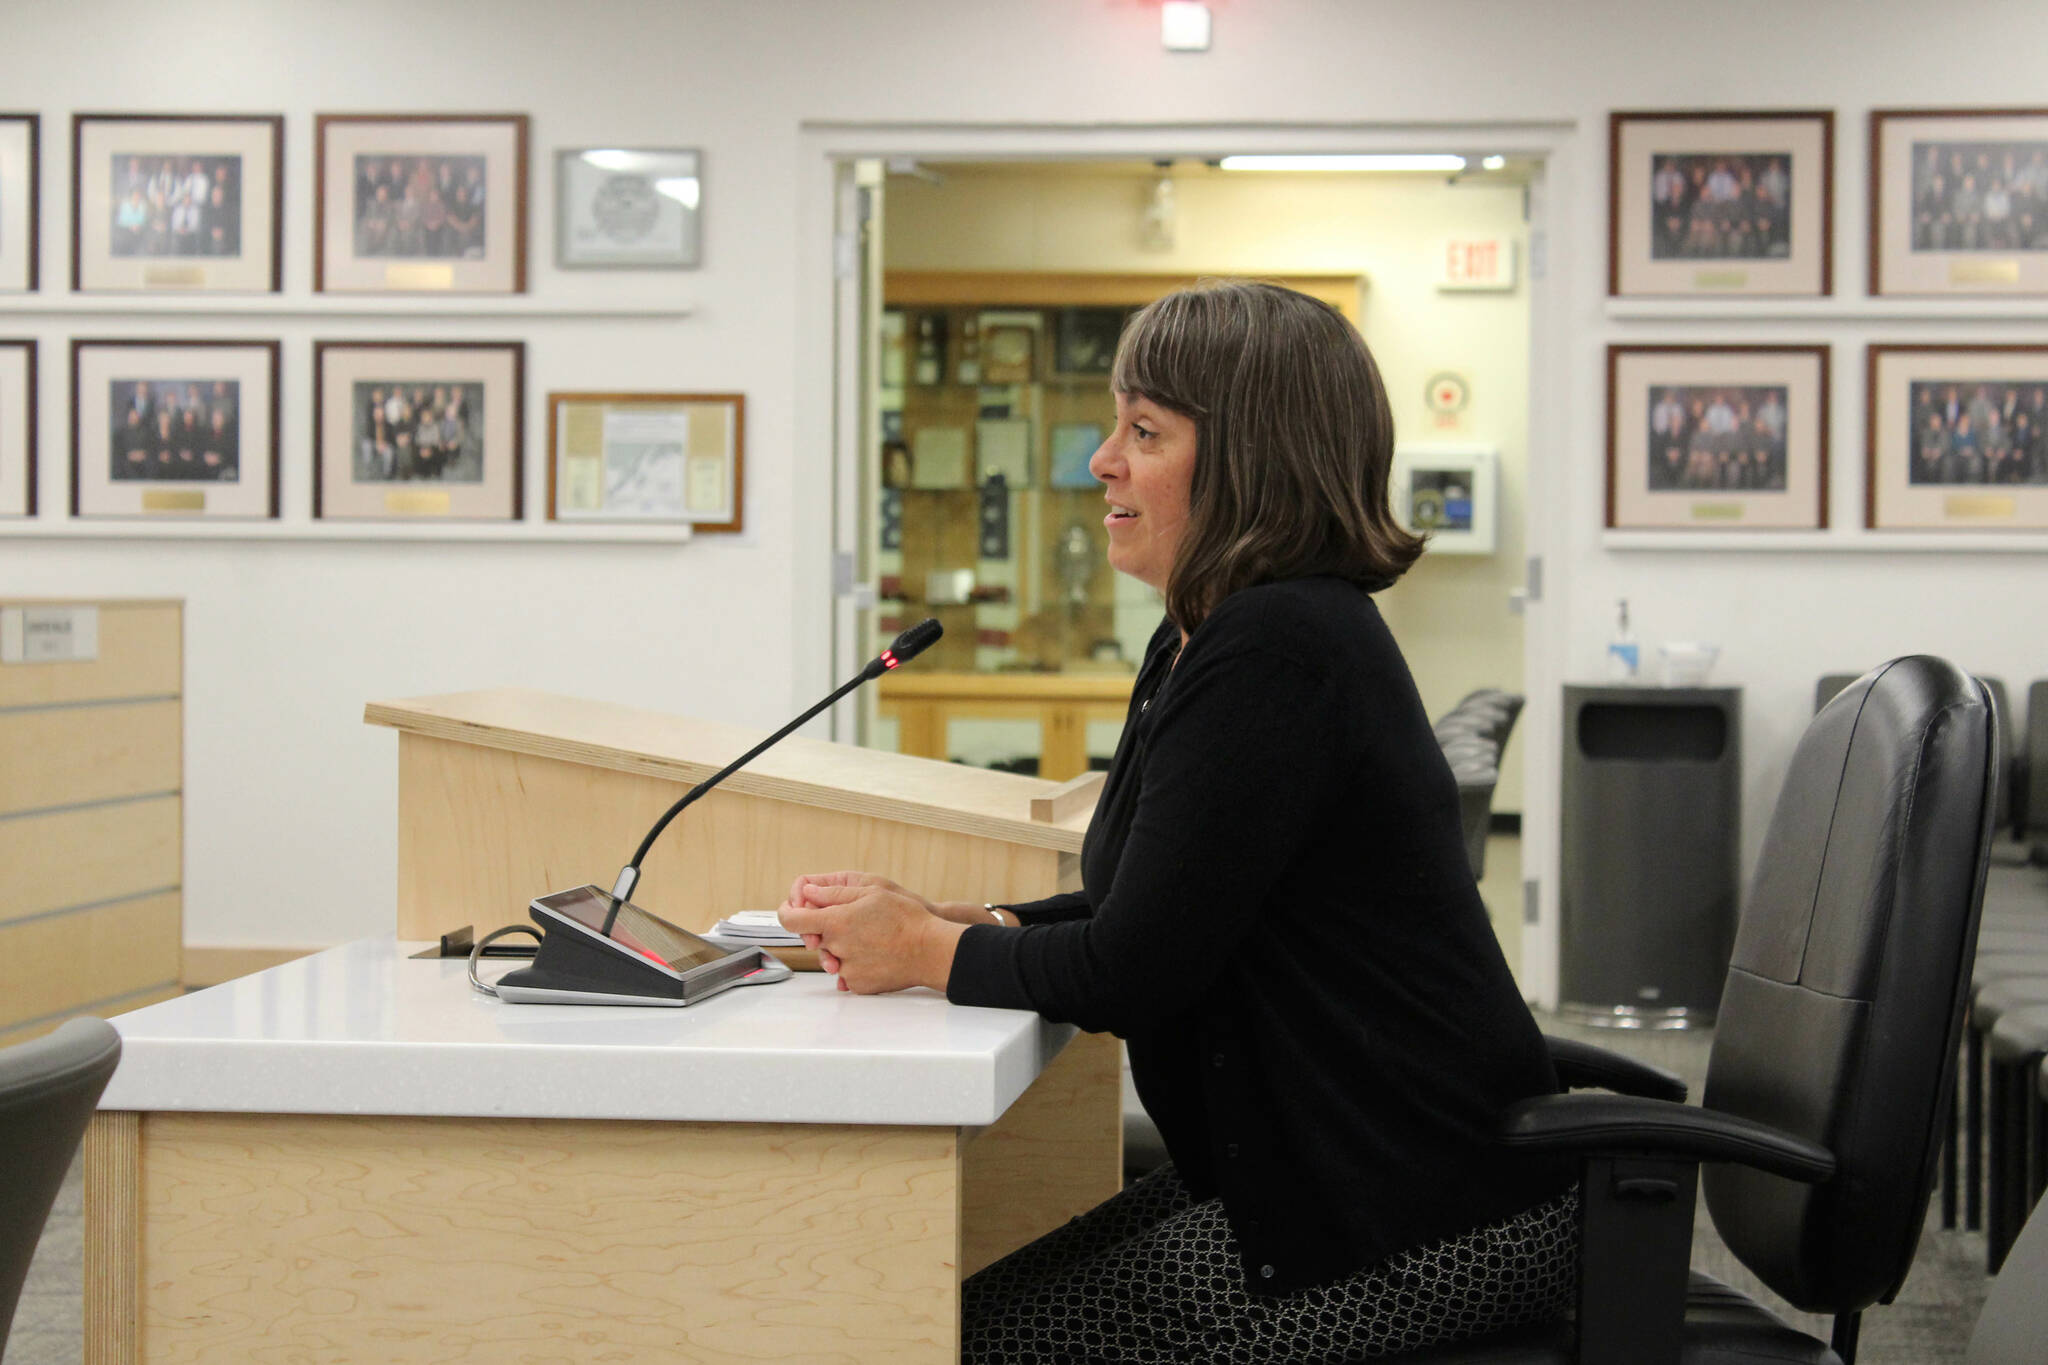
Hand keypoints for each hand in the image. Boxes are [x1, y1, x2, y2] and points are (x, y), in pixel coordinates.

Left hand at [781, 872, 934, 974]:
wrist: (931, 951)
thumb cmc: (907, 919)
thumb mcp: (871, 892)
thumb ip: (834, 894)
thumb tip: (808, 893)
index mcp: (836, 922)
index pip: (791, 920)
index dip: (787, 911)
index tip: (791, 908)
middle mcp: (836, 948)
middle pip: (814, 938)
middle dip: (825, 929)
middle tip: (853, 920)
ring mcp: (847, 970)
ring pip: (832, 956)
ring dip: (842, 947)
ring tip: (870, 937)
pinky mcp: (859, 985)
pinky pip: (847, 973)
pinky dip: (856, 963)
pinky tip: (876, 953)